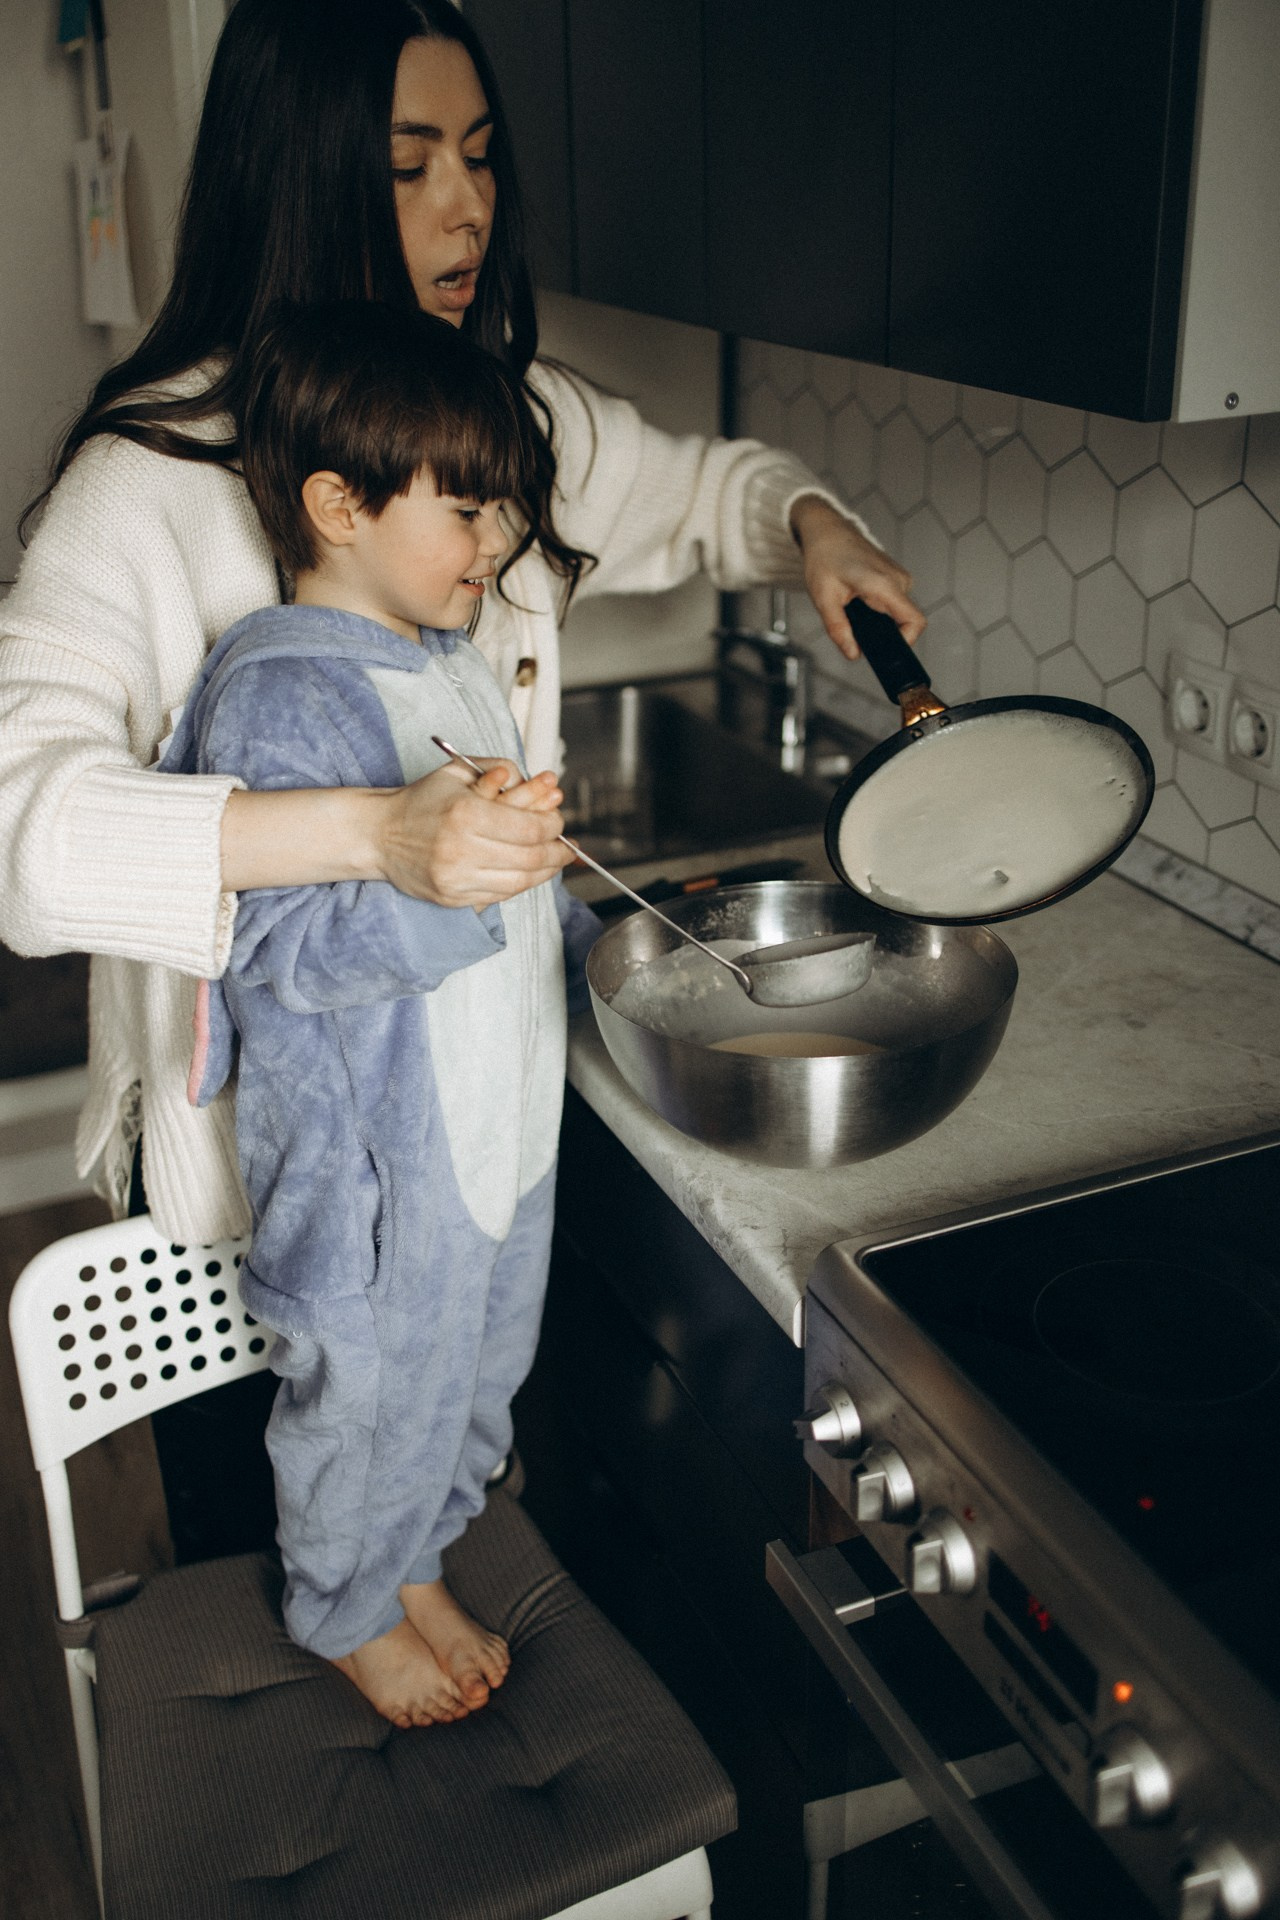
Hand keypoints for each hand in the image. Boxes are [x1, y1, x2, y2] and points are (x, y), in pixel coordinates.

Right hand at [378, 760, 572, 908]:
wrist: (379, 835)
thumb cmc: (422, 800)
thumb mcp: (459, 771)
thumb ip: (500, 770)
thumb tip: (546, 785)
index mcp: (465, 813)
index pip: (530, 827)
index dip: (554, 825)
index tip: (559, 821)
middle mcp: (461, 849)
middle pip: (530, 858)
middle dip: (557, 852)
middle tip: (567, 846)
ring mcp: (456, 878)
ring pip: (520, 882)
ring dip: (546, 872)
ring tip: (556, 860)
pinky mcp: (453, 898)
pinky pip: (500, 895)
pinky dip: (521, 884)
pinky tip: (530, 873)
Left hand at [789, 496, 925, 658]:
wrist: (827, 531)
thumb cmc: (824, 558)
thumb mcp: (823, 598)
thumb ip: (838, 629)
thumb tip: (853, 654)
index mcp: (883, 585)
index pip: (914, 622)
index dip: (904, 642)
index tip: (883, 651)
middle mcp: (898, 580)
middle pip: (905, 622)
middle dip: (882, 633)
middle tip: (854, 629)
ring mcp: (899, 577)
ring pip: (898, 614)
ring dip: (878, 621)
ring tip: (852, 609)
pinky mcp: (896, 577)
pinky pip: (894, 603)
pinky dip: (879, 610)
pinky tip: (858, 601)